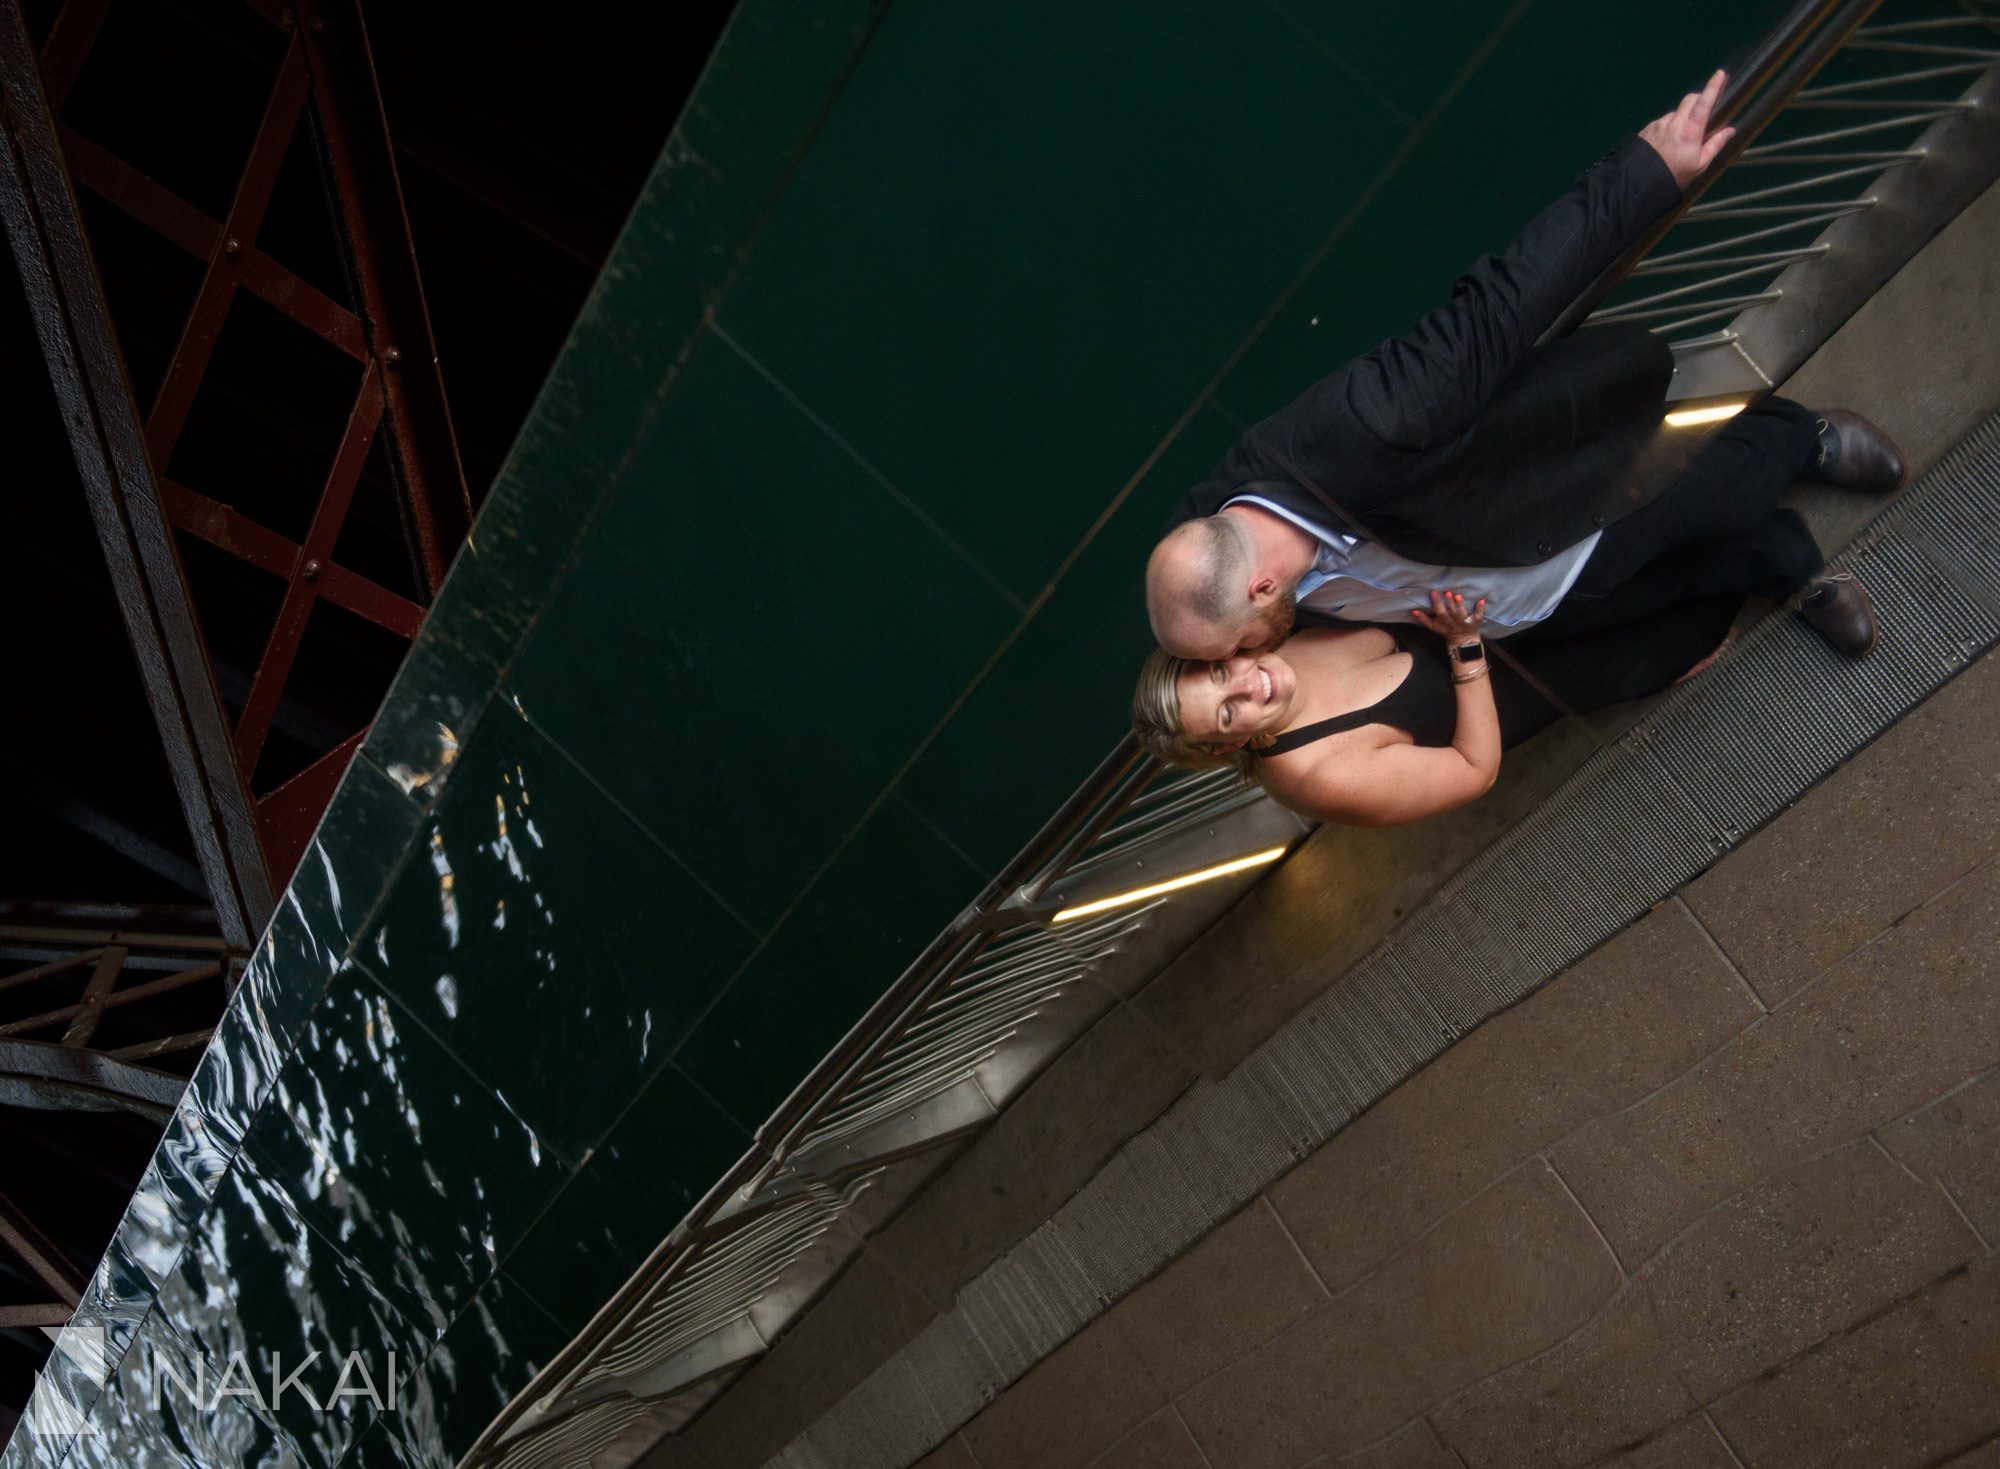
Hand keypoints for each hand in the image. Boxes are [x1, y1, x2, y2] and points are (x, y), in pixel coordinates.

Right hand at [1410, 589, 1484, 645]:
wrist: (1462, 641)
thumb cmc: (1447, 631)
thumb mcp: (1434, 627)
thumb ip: (1423, 619)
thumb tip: (1413, 610)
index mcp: (1443, 623)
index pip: (1438, 613)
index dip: (1436, 603)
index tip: (1433, 593)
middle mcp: (1453, 622)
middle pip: (1450, 612)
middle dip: (1448, 603)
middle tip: (1446, 592)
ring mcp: (1464, 622)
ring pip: (1461, 613)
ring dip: (1460, 605)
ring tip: (1457, 595)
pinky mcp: (1474, 622)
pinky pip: (1478, 615)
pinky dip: (1480, 608)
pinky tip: (1481, 600)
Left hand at [1639, 70, 1735, 189]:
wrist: (1641, 183)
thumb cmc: (1674, 175)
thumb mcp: (1700, 164)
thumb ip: (1715, 144)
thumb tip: (1730, 130)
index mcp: (1689, 131)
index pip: (1704, 103)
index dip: (1713, 87)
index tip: (1720, 74)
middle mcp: (1673, 123)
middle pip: (1689, 100)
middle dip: (1699, 99)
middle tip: (1703, 111)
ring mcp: (1659, 124)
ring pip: (1675, 113)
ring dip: (1682, 119)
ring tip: (1680, 140)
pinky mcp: (1648, 128)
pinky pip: (1662, 122)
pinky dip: (1668, 127)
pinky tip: (1666, 143)